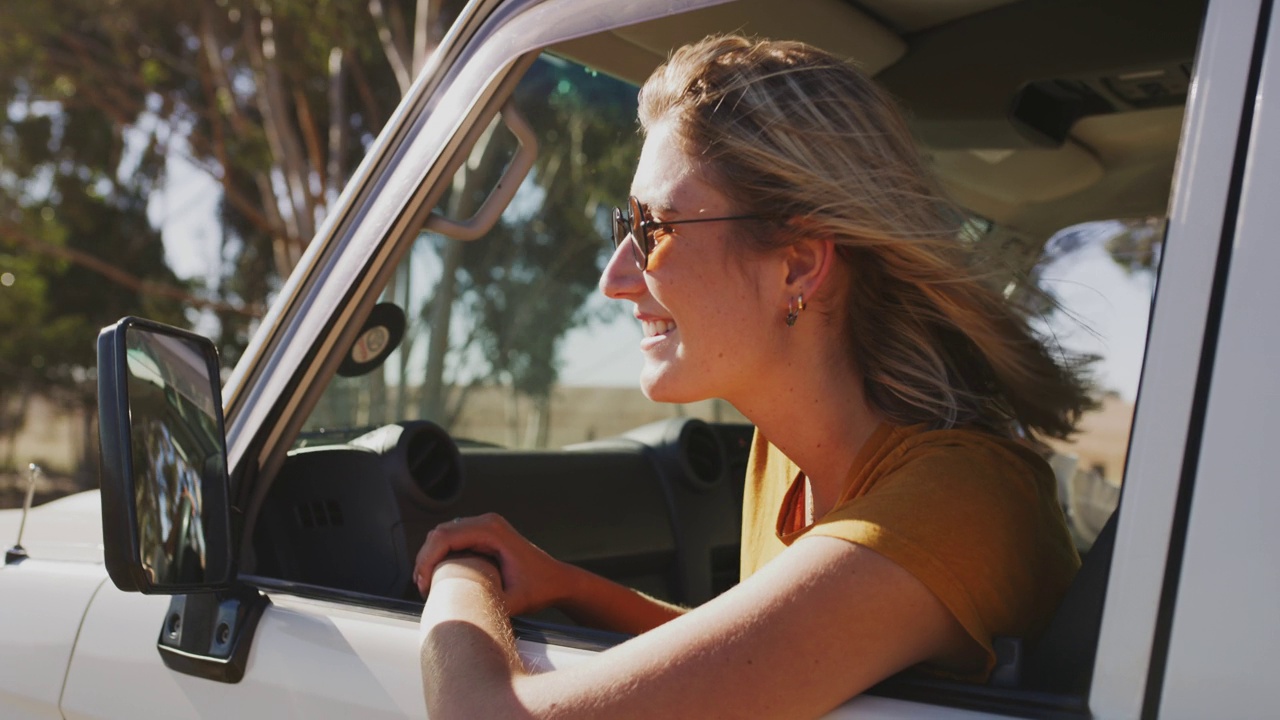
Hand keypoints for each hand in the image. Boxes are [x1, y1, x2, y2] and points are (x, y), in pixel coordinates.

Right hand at [413, 513, 570, 615]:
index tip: (423, 584)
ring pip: (443, 534)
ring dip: (431, 556)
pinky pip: (453, 538)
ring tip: (427, 584)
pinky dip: (441, 555)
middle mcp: (487, 523)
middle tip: (422, 588)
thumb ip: (486, 605)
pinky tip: (439, 576)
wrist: (557, 580)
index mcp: (492, 531)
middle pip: (439, 532)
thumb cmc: (540, 588)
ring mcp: (486, 526)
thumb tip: (459, 613)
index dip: (427, 560)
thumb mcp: (513, 602)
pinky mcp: (484, 534)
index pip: (445, 536)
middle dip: (425, 559)